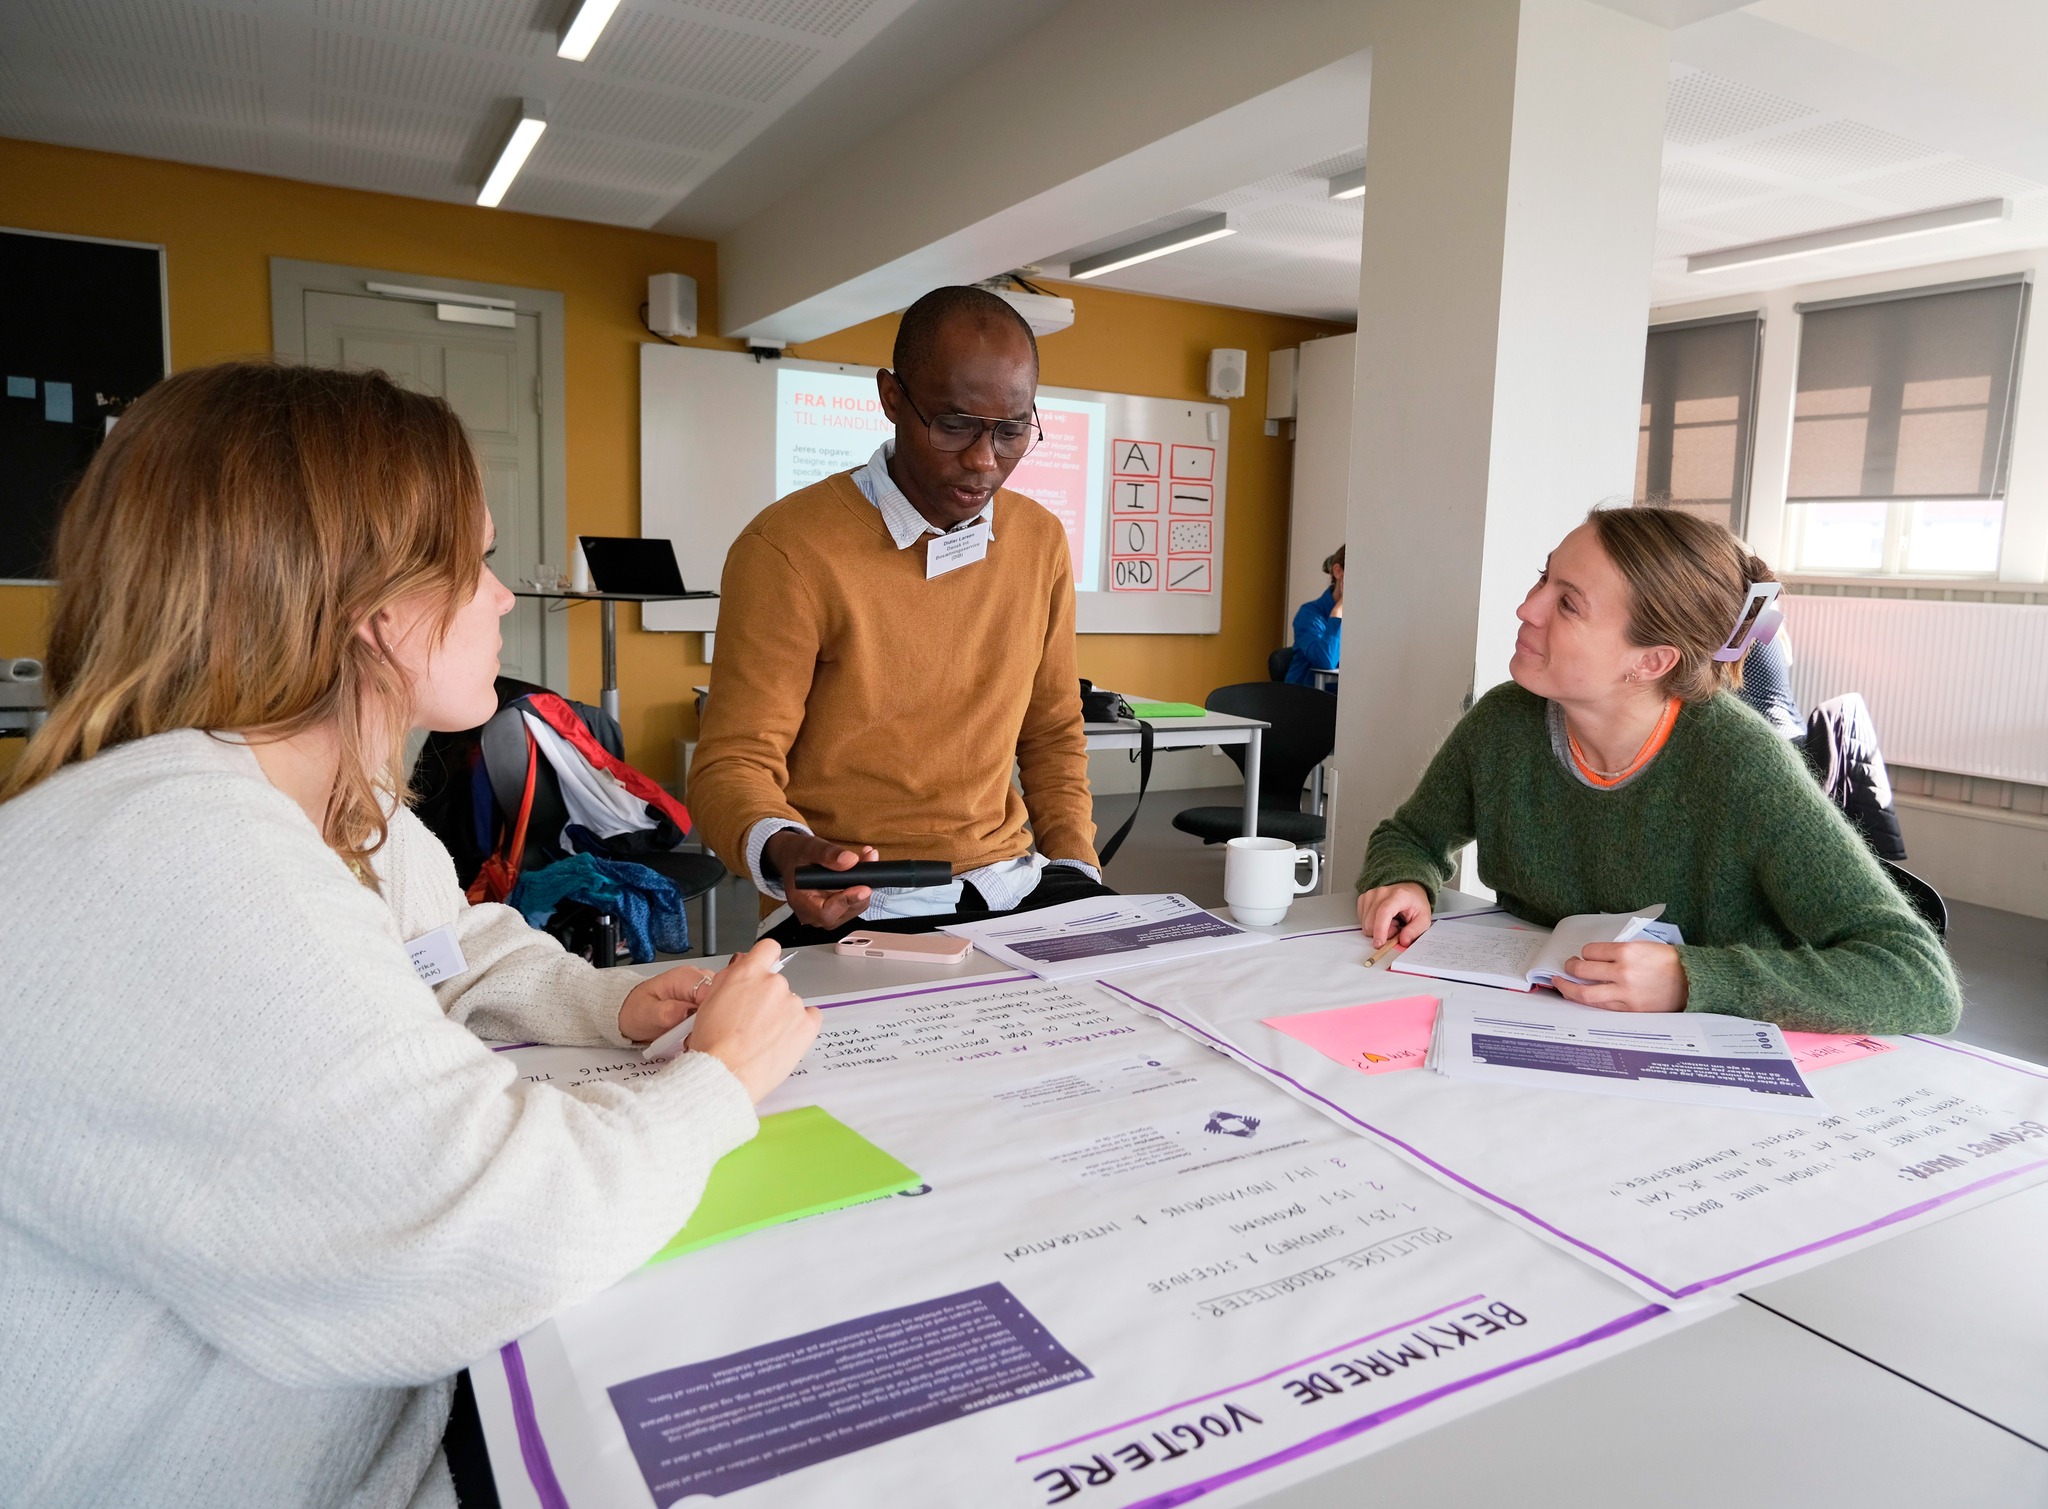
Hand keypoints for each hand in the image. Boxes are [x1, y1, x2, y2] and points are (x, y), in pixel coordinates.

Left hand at [617, 963, 715, 1044]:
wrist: (632, 1013)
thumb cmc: (637, 1011)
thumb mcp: (647, 1014)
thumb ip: (667, 1012)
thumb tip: (687, 1012)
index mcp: (685, 976)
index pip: (713, 991)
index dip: (711, 1013)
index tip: (699, 1029)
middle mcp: (699, 979)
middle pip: (723, 999)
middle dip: (711, 1021)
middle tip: (693, 1035)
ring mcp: (705, 990)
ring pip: (723, 1008)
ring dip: (711, 1025)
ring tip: (691, 1036)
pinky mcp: (707, 1001)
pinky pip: (718, 1013)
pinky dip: (710, 1026)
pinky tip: (696, 1033)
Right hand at [686, 941, 820, 1101]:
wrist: (725, 1074)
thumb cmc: (712, 1046)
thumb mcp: (709, 1002)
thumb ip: (730, 979)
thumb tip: (742, 968)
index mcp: (749, 973)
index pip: (768, 948)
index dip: (765, 960)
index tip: (763, 973)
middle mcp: (774, 983)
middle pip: (777, 982)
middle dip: (768, 998)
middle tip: (753, 1022)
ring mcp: (793, 1004)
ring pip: (791, 1003)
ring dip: (782, 1015)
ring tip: (764, 1039)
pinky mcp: (807, 1024)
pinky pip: (811, 1017)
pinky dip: (801, 1026)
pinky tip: (784, 1039)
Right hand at [764, 831, 879, 928]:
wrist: (795, 858)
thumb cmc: (798, 855)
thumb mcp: (810, 847)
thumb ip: (828, 854)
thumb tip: (850, 861)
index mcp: (800, 902)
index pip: (825, 913)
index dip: (846, 901)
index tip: (863, 887)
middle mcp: (812, 914)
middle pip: (844, 912)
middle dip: (861, 888)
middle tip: (869, 860)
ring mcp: (825, 915)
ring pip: (854, 908)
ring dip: (865, 884)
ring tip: (867, 858)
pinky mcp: (837, 910)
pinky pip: (855, 903)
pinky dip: (862, 886)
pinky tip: (863, 868)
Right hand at [1358, 883, 1430, 948]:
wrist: (1409, 891)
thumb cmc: (1415, 904)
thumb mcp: (1424, 919)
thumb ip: (1415, 931)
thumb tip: (1403, 941)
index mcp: (1398, 895)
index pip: (1384, 912)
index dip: (1380, 930)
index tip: (1380, 943)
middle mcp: (1381, 892)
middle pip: (1371, 922)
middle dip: (1383, 933)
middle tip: (1396, 927)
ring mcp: (1370, 894)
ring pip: (1365, 924)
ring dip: (1377, 929)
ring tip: (1390, 922)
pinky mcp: (1363, 898)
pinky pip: (1362, 921)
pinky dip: (1372, 924)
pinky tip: (1382, 919)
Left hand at [1553, 941, 1687, 1012]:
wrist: (1691, 982)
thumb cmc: (1667, 962)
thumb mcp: (1642, 946)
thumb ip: (1617, 952)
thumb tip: (1593, 956)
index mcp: (1627, 952)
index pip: (1590, 951)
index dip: (1584, 953)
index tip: (1585, 955)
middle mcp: (1623, 972)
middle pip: (1581, 970)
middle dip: (1570, 967)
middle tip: (1568, 966)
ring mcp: (1624, 993)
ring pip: (1584, 993)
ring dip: (1567, 987)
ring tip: (1561, 983)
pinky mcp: (1628, 1009)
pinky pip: (1600, 1006)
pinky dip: (1586, 1000)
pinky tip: (1579, 997)